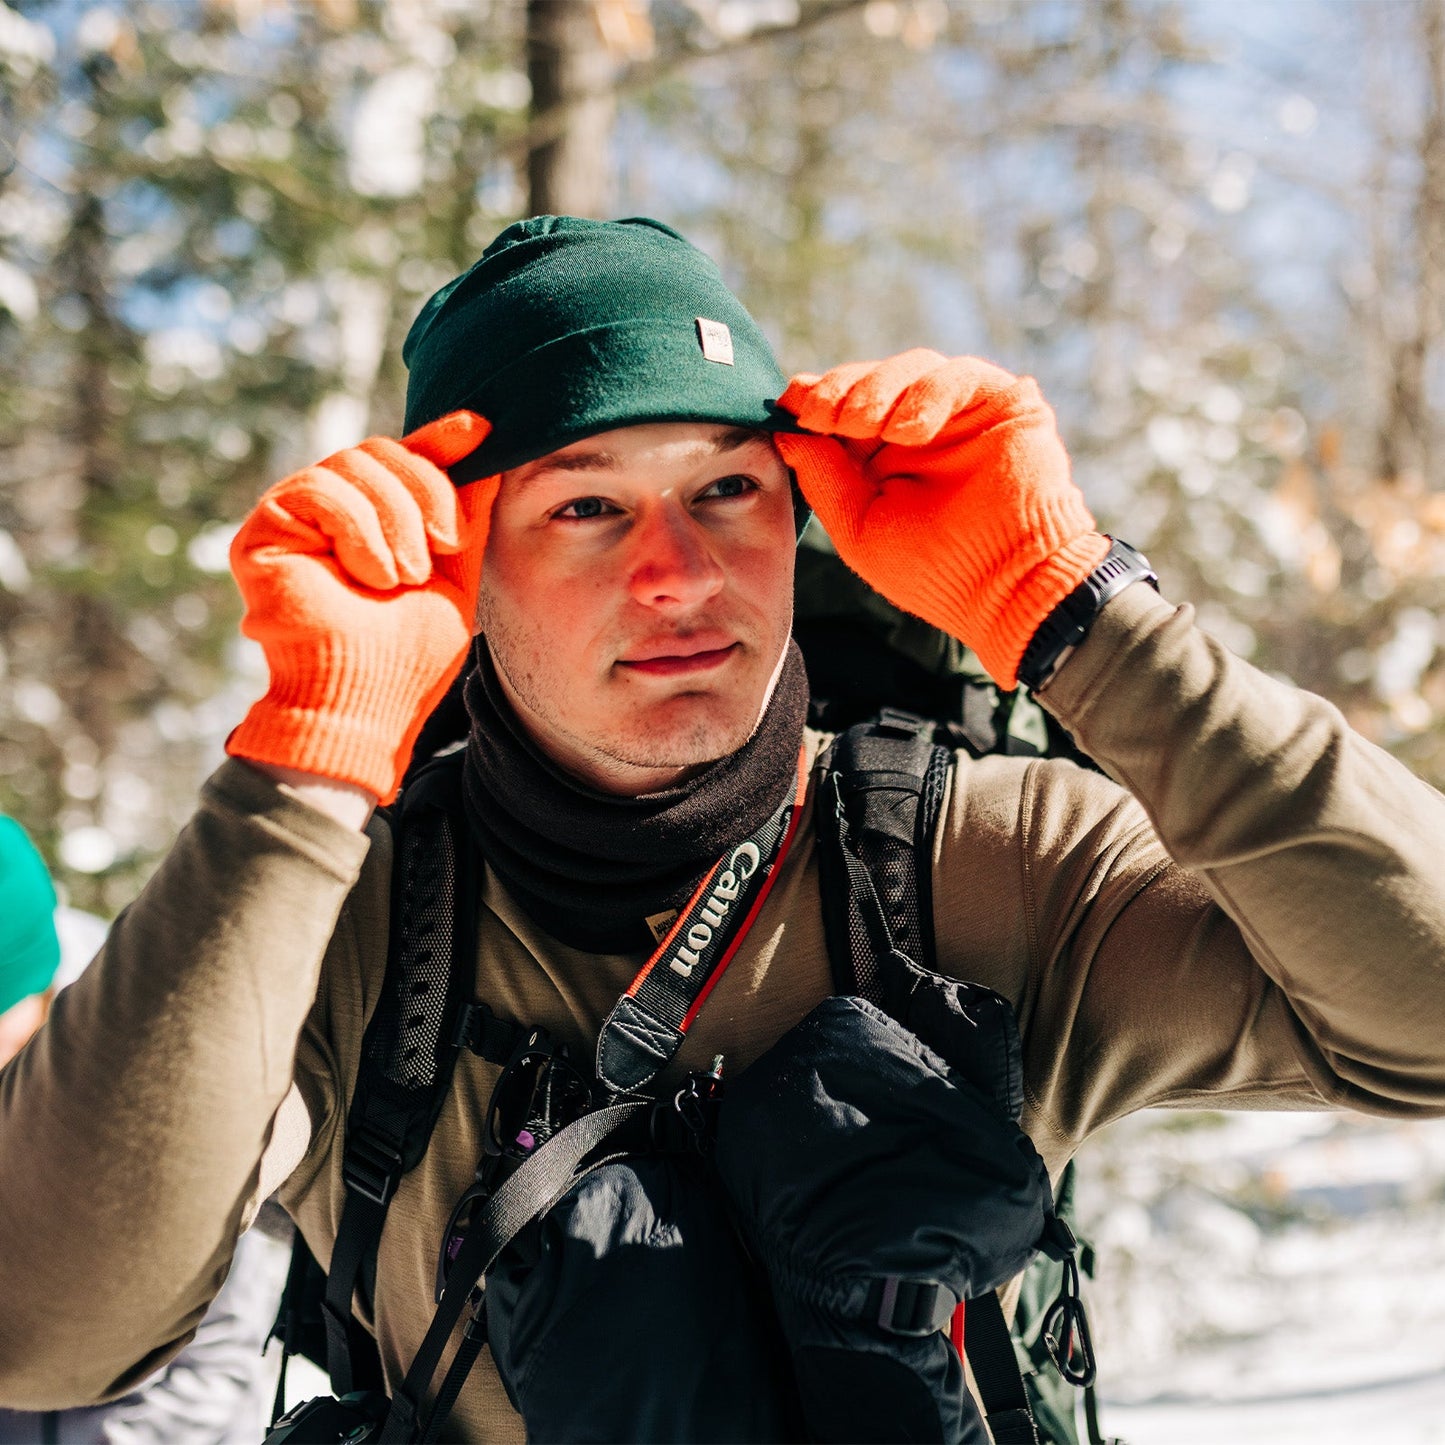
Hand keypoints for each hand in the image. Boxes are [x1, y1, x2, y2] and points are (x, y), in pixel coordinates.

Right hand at [226, 410, 494, 803]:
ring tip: (400, 579)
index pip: (405, 458)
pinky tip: (370, 577)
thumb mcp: (454, 576)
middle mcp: (331, 511)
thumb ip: (465, 516)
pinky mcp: (264, 531)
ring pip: (354, 464)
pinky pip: (319, 489)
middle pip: (383, 451)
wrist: (365, 703)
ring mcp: (294, 518)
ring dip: (395, 521)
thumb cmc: (408, 655)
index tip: (479, 429)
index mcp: (375, 519)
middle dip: (425, 496)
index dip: (440, 439)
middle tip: (435, 556)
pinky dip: (358, 531)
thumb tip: (486, 450)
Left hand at [775, 349, 1109, 688]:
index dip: (812, 400)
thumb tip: (784, 432)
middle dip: (837, 391)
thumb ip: (822, 478)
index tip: (787, 405)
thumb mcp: (858, 525)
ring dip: (875, 389)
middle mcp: (920, 428)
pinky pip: (958, 375)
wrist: (1004, 589)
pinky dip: (927, 395)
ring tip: (859, 423)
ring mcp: (962, 414)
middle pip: (871, 378)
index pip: (841, 407)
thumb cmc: (933, 571)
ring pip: (911, 366)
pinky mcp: (1004, 402)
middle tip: (818, 413)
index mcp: (882, 456)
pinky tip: (906, 432)